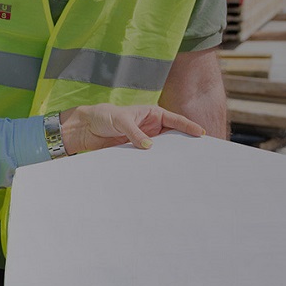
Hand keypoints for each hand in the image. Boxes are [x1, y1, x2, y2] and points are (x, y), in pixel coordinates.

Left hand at [59, 104, 204, 154]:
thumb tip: (149, 146)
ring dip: (169, 156)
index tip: (200, 133)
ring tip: (183, 165)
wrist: (85, 129)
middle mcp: (151, 127)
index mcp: (152, 114)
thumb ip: (135, 132)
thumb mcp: (121, 120)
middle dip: (184, 143)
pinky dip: (154, 163)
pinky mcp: (136, 152)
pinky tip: (161, 171)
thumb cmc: (104, 116)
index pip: (174, 120)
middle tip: (197, 152)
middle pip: (173, 136)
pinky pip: (148, 158)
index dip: (188, 126)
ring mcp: (144, 140)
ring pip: (162, 149)